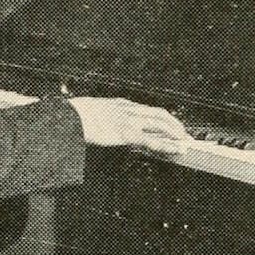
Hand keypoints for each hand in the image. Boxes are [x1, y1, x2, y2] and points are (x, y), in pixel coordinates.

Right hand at [69, 97, 187, 155]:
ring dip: (175, 133)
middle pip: (159, 114)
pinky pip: (151, 140)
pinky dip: (166, 145)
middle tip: (183, 134)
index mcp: (122, 104)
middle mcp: (129, 109)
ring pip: (160, 124)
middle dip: (174, 124)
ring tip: (184, 142)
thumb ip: (106, 117)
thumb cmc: (78, 117)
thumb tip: (107, 126)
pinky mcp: (126, 133)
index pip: (148, 110)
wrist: (70, 117)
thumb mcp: (96, 113)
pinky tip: (176, 149)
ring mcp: (129, 120)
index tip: (170, 124)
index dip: (162, 118)